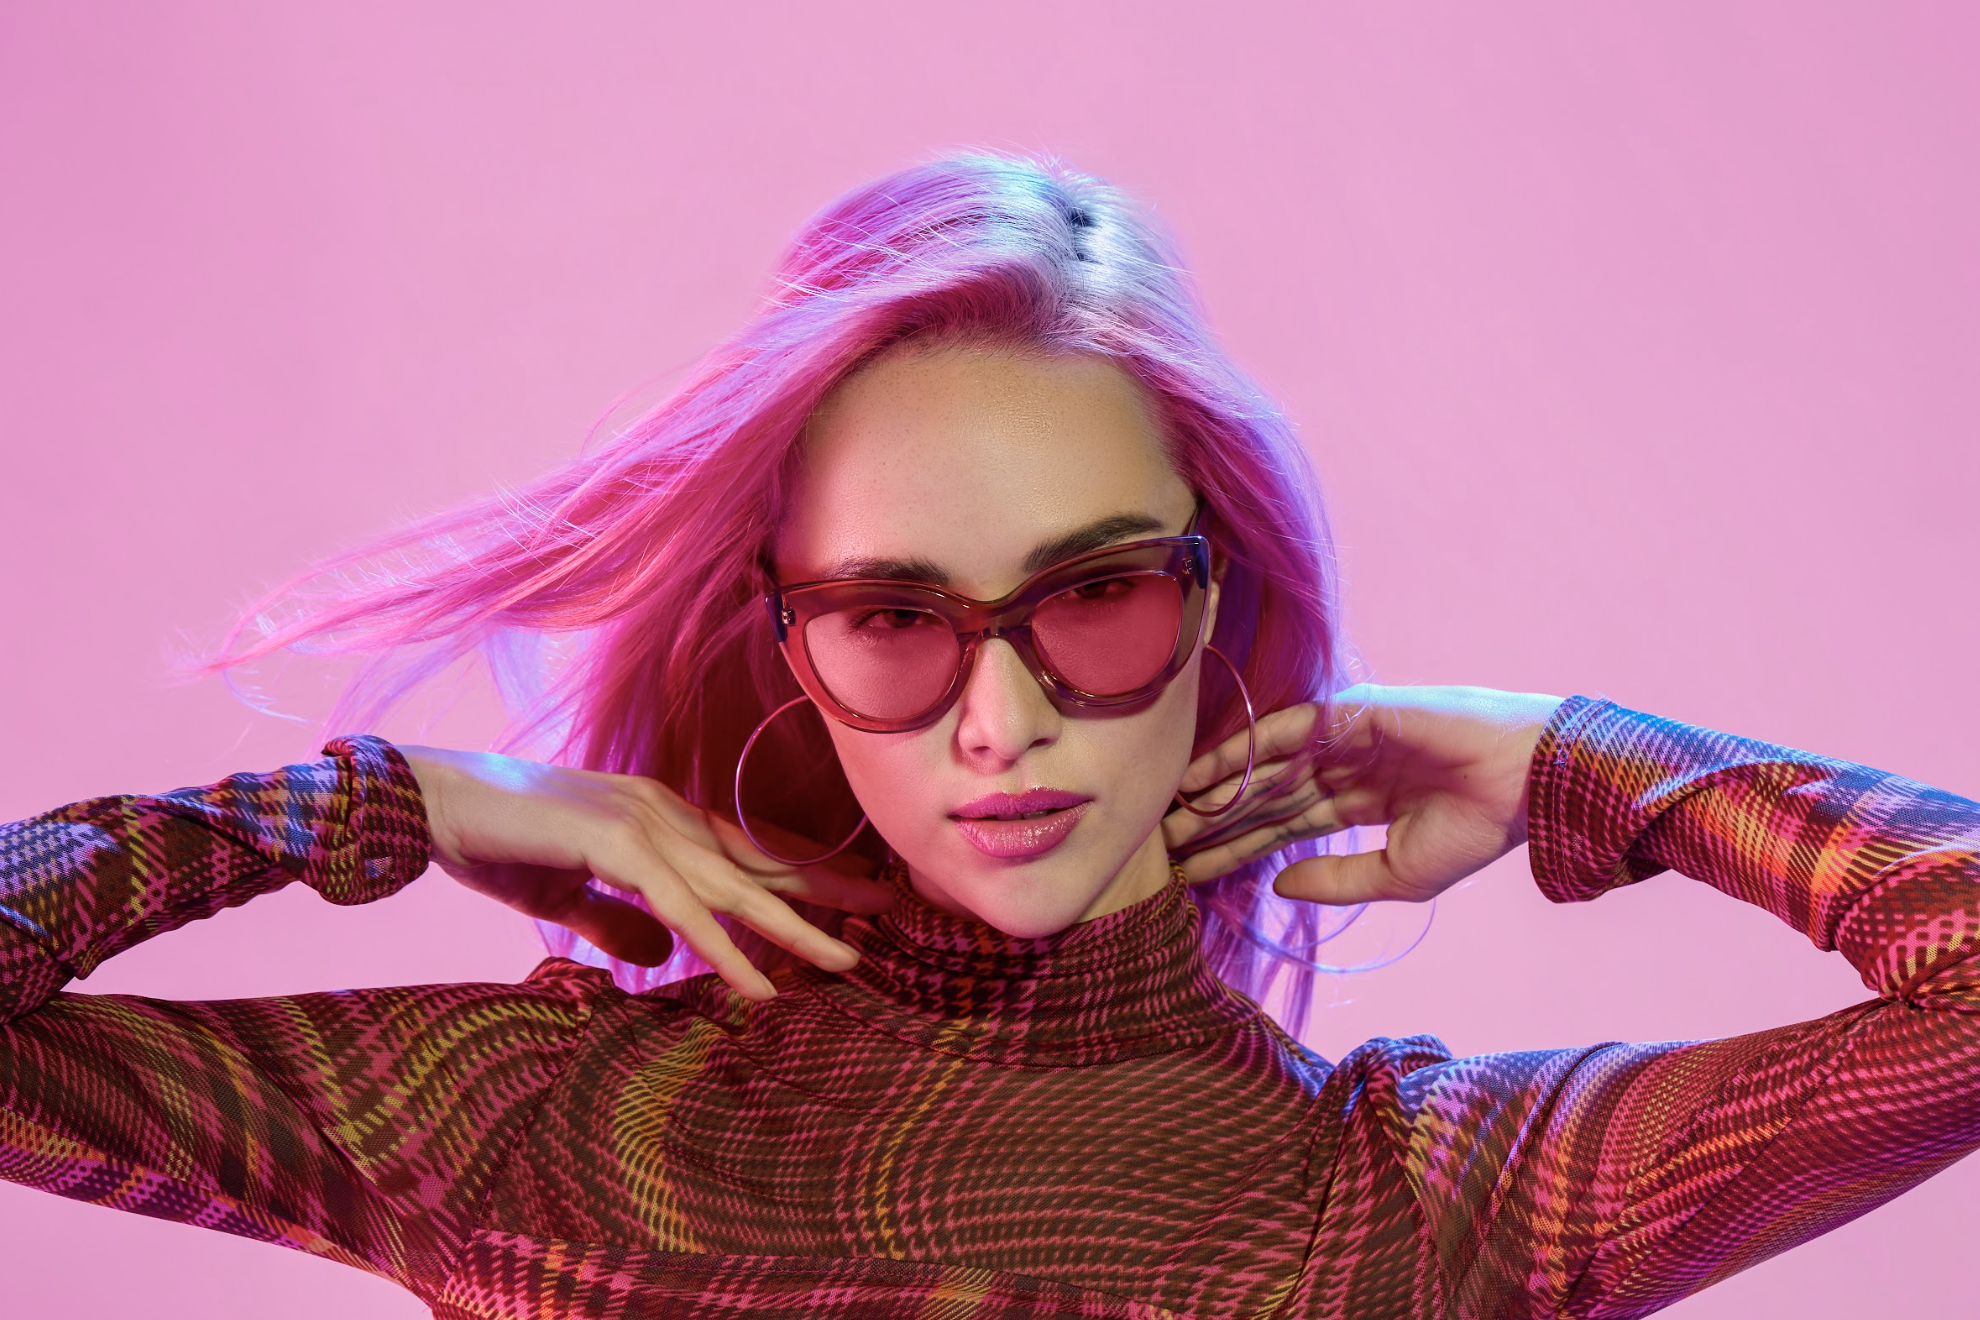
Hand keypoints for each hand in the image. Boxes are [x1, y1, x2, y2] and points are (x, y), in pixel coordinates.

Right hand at [399, 746, 894, 1001]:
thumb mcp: (568, 896)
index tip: (856, 894)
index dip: (802, 871)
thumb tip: (662, 960)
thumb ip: (619, 924)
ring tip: (848, 963)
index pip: (748, 845)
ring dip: (796, 929)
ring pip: (738, 886)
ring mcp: (644, 822)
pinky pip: (684, 909)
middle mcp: (664, 810)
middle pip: (763, 858)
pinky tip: (761, 983)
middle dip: (830, 888)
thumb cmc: (495, 840)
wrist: (428, 800)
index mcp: (659, 814)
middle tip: (892, 911)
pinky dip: (726, 950)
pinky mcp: (616, 844)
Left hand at [1162, 683, 1565, 904]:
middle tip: (1160, 844)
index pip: (1278, 830)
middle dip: (1213, 824)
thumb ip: (1336, 880)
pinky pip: (1283, 732)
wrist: (1522, 786)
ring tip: (1169, 812)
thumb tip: (1277, 885)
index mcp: (1354, 804)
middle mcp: (1339, 769)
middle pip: (1261, 800)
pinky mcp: (1347, 714)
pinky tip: (1202, 773)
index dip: (1235, 851)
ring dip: (1217, 790)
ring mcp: (1341, 740)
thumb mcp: (1398, 875)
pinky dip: (1243, 751)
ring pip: (1264, 768)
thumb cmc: (1476, 831)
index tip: (1189, 874)